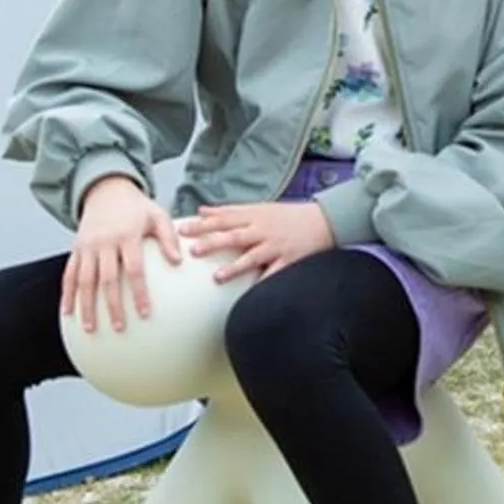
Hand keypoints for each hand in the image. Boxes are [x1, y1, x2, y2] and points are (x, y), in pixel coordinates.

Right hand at [66, 176, 180, 333]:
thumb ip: (169, 237)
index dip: (139, 292)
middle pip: (107, 279)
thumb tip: (179, 261)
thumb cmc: (136, 207)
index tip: (145, 313)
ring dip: (86, 306)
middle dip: (112, 305)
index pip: (134, 268)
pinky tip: (68, 313)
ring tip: (90, 329)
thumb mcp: (158, 215)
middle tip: (119, 327)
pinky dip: (67, 294)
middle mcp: (104, 242)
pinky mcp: (76, 249)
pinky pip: (69, 274)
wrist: (105, 189)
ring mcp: (87, 246)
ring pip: (84, 280)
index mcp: (126, 235)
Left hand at [179, 200, 336, 284]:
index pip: (223, 219)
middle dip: (213, 243)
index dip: (202, 224)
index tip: (181, 230)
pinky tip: (252, 295)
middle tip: (192, 251)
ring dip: (235, 267)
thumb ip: (228, 211)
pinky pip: (275, 275)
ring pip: (253, 257)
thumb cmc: (287, 215)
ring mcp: (276, 246)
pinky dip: (264, 284)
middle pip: (234, 236)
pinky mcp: (290, 261)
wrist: (323, 220)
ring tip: (217, 278)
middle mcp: (262, 230)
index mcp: (253, 216)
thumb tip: (201, 211)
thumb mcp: (258, 207)